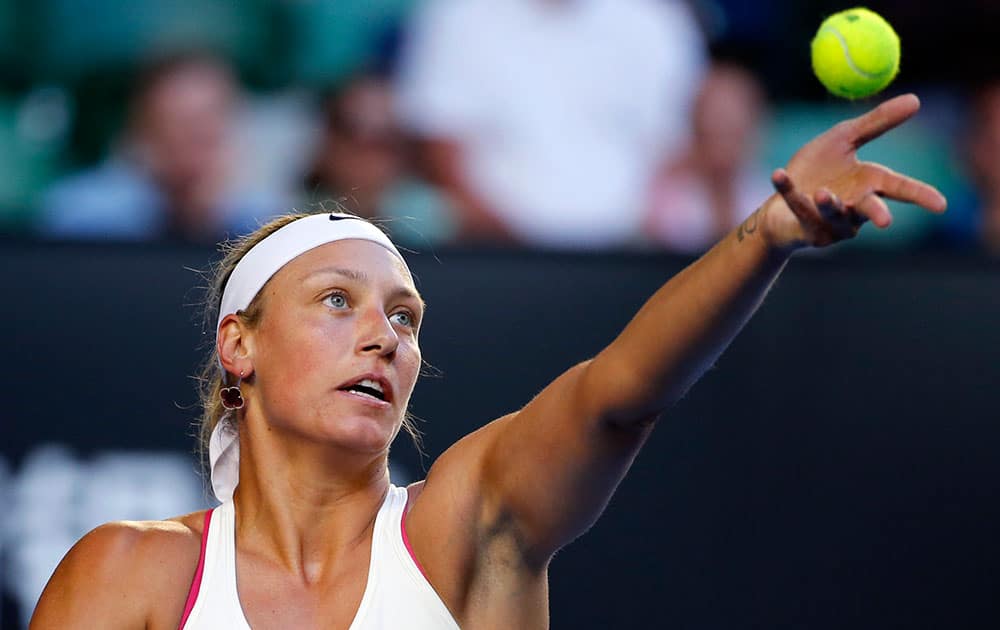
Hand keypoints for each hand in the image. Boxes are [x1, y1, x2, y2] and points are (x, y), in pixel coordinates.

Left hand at [757, 94, 947, 250]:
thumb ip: (876, 123)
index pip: (900, 189)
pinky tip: (779, 174)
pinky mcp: (805, 228)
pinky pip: (797, 207)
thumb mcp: (844, 139)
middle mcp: (854, 207)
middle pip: (871, 210)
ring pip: (834, 214)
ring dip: (829, 205)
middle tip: (886, 221)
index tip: (941, 205)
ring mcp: (830, 222)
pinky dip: (788, 190)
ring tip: (822, 193)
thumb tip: (916, 99)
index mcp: (868, 185)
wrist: (781, 191)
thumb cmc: (818, 168)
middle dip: (878, 214)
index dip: (921, 196)